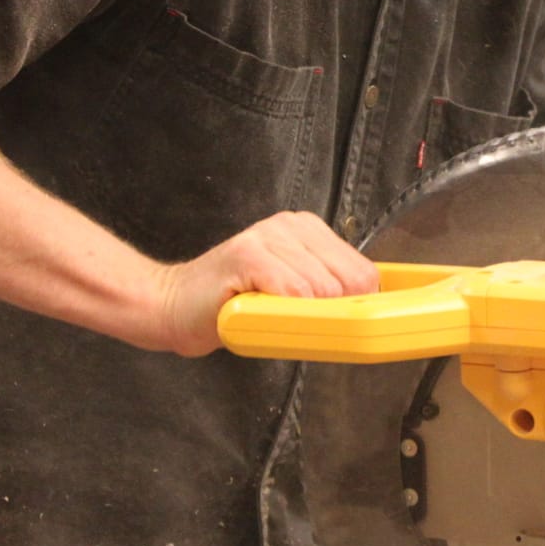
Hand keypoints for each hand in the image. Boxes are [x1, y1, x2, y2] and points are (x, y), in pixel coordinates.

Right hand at [148, 211, 377, 355]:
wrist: (174, 306)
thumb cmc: (233, 304)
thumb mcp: (292, 292)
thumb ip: (326, 291)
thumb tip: (370, 311)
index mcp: (308, 230)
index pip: (364, 272)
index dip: (352, 306)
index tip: (327, 320)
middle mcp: (290, 225)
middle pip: (347, 282)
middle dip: (327, 312)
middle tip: (289, 319)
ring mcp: (268, 236)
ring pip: (320, 290)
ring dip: (297, 316)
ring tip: (266, 312)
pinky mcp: (248, 254)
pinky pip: (292, 293)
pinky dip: (281, 313)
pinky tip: (255, 310)